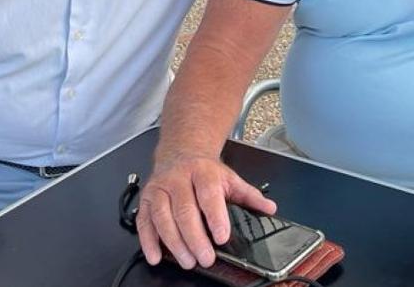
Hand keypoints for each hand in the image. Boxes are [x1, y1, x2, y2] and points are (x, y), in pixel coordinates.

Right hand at [135, 154, 276, 268]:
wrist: (181, 153)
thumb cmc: (205, 171)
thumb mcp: (230, 178)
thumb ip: (249, 195)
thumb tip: (269, 208)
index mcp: (203, 172)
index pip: (209, 194)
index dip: (215, 216)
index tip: (221, 236)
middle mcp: (178, 178)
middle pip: (184, 210)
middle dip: (195, 237)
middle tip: (206, 257)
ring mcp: (159, 189)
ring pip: (162, 216)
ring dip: (174, 242)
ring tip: (187, 260)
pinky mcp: (146, 200)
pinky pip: (144, 221)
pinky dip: (149, 241)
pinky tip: (157, 256)